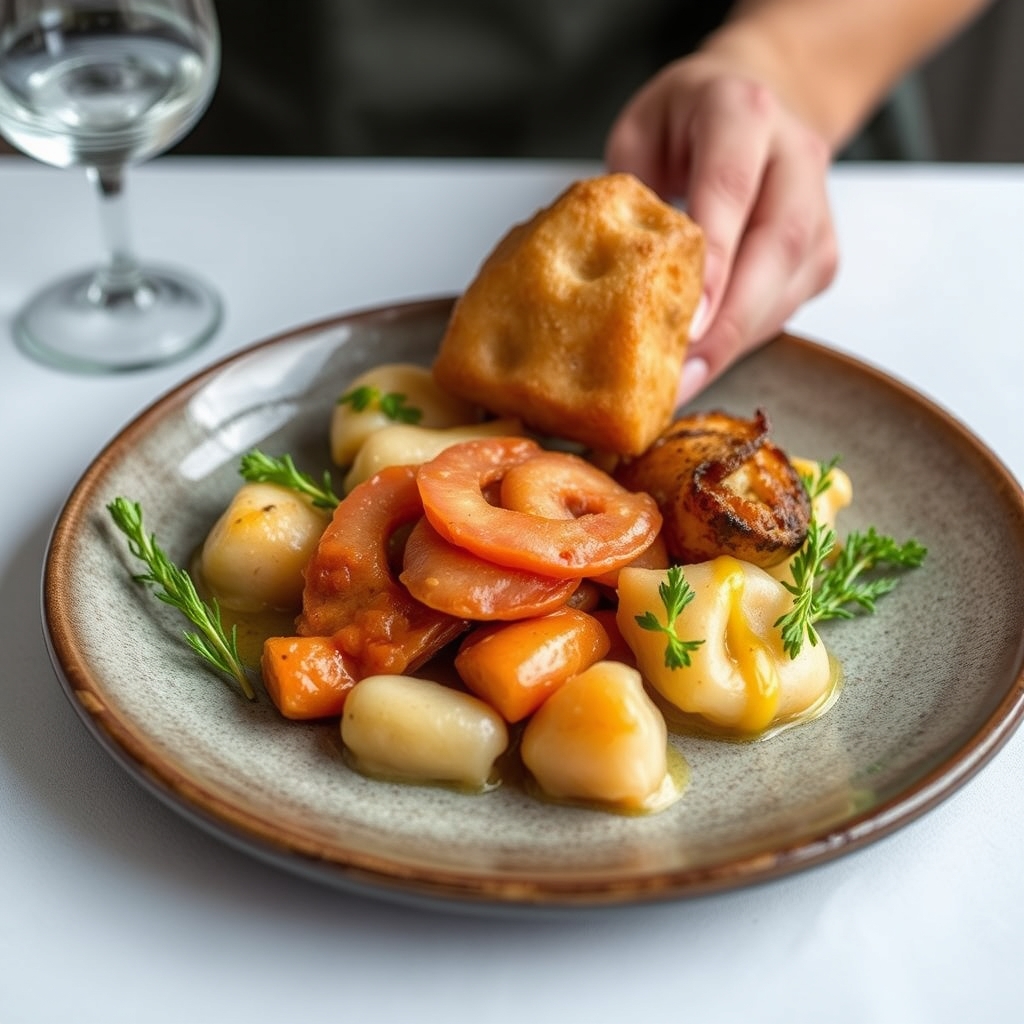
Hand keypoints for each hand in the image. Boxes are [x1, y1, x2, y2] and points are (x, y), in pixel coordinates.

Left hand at [605, 51, 838, 404]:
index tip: (685, 323)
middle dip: (728, 324)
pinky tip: (704, 365)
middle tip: (681, 379)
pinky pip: (786, 307)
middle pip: (777, 247)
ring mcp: (818, 208)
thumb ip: (626, 189)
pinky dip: (743, 341)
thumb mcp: (639, 130)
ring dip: (736, 344)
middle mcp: (793, 158)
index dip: (713, 259)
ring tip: (683, 387)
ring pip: (787, 287)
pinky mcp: (822, 252)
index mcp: (741, 113)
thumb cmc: (688, 118)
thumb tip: (605, 275)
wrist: (763, 97)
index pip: (730, 188)